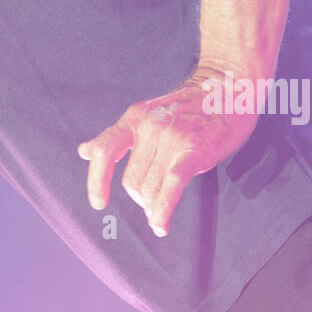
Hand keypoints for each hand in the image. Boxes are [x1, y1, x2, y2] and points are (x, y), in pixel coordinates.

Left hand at [77, 64, 260, 236]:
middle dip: (141, 198)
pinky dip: (163, 210)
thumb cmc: (190, 106)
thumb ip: (117, 136)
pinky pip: (171, 186)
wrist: (228, 85)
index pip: (104, 151)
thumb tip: (83, 151)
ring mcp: (172, 138)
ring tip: (164, 208)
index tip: (98, 203)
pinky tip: (160, 225)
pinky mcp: (194, 150)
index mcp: (135, 118)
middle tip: (155, 201)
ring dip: (154, 207)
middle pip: (132, 181)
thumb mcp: (148, 114)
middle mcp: (150, 127)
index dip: (97, 181)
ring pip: (150, 188)